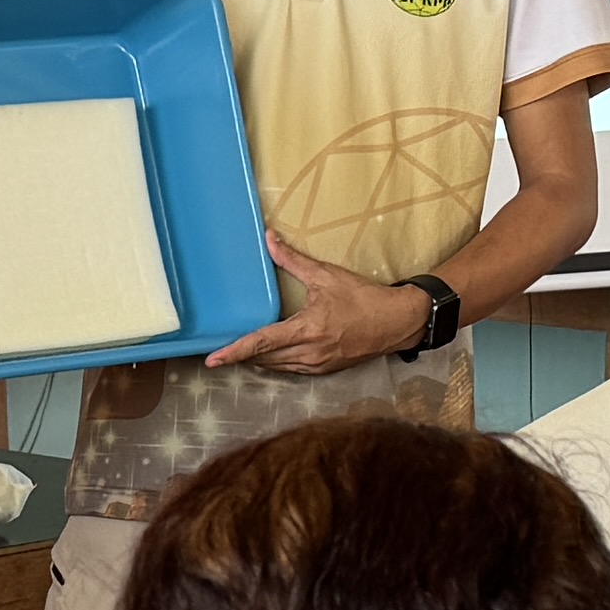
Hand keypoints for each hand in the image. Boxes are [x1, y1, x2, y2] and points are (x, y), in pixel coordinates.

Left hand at [209, 242, 431, 378]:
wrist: (397, 322)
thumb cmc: (364, 297)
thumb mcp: (327, 275)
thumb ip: (293, 260)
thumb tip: (269, 239)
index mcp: (307, 330)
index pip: (261, 343)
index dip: (234, 352)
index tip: (212, 360)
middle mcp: (310, 353)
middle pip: (264, 359)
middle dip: (242, 356)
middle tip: (222, 350)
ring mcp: (318, 365)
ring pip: (277, 367)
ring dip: (259, 360)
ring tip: (242, 351)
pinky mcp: (326, 370)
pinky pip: (292, 369)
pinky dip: (278, 362)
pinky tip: (272, 353)